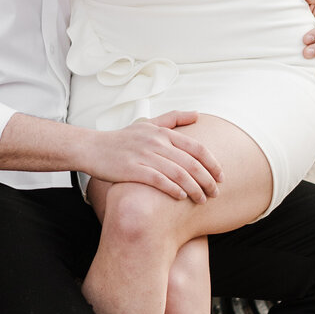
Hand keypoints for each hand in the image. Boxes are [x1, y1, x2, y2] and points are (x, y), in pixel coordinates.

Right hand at [86, 111, 222, 202]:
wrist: (92, 148)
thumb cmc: (122, 138)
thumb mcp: (147, 123)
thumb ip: (173, 118)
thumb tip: (197, 114)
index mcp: (162, 132)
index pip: (197, 148)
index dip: (213, 163)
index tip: (221, 177)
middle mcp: (155, 142)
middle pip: (191, 163)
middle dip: (207, 181)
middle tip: (215, 193)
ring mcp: (143, 155)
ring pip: (178, 174)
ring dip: (194, 189)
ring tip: (201, 200)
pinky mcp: (131, 169)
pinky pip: (158, 180)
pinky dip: (173, 189)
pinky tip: (181, 197)